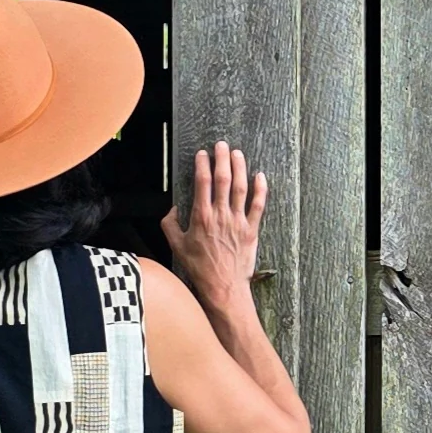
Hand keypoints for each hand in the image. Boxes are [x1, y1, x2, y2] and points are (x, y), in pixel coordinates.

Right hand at [162, 143, 266, 311]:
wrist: (223, 287)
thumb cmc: (199, 268)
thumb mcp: (177, 246)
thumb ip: (170, 225)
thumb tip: (173, 209)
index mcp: (201, 217)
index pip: (202, 183)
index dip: (202, 165)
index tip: (202, 154)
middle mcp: (221, 215)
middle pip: (223, 179)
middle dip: (222, 159)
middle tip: (221, 145)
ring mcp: (238, 222)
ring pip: (241, 188)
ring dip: (240, 168)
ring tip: (237, 154)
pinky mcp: (251, 230)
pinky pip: (258, 206)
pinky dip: (261, 189)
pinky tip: (260, 176)